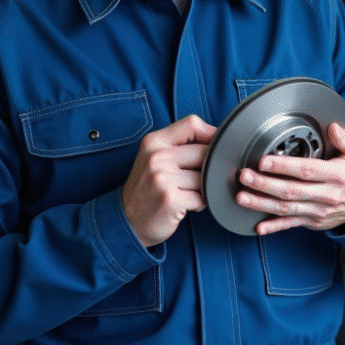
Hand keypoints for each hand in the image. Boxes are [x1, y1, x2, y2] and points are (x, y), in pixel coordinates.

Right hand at [121, 115, 215, 247]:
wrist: (127, 220)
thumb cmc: (148, 188)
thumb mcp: (154, 157)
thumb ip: (179, 144)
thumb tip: (217, 138)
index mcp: (154, 141)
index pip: (192, 124)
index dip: (210, 134)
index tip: (215, 147)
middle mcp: (157, 157)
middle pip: (204, 152)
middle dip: (208, 168)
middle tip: (196, 180)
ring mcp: (162, 178)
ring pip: (205, 177)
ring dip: (203, 189)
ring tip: (186, 194)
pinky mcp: (170, 199)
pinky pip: (202, 197)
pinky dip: (199, 203)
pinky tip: (185, 205)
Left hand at [237, 122, 344, 235]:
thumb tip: (333, 128)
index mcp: (337, 175)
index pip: (307, 170)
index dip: (284, 167)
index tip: (264, 161)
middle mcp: (327, 195)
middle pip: (291, 190)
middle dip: (265, 184)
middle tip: (245, 176)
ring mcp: (318, 211)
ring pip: (286, 208)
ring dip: (262, 204)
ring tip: (242, 197)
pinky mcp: (311, 222)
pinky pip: (290, 225)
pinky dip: (274, 227)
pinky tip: (258, 227)